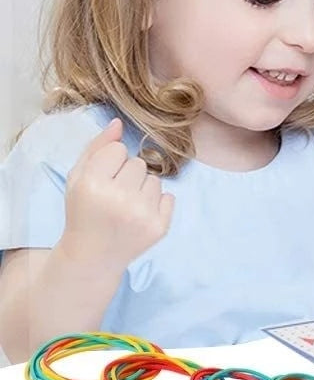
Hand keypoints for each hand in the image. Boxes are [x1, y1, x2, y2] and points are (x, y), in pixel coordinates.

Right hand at [60, 118, 174, 271]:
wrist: (91, 257)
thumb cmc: (83, 211)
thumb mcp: (78, 178)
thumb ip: (97, 147)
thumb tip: (119, 122)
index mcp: (92, 185)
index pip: (118, 149)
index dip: (110, 164)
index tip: (102, 181)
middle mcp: (118, 199)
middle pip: (138, 163)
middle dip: (127, 176)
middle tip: (113, 197)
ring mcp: (142, 214)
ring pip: (155, 179)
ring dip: (142, 190)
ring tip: (125, 208)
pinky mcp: (159, 227)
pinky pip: (170, 196)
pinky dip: (157, 205)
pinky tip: (138, 218)